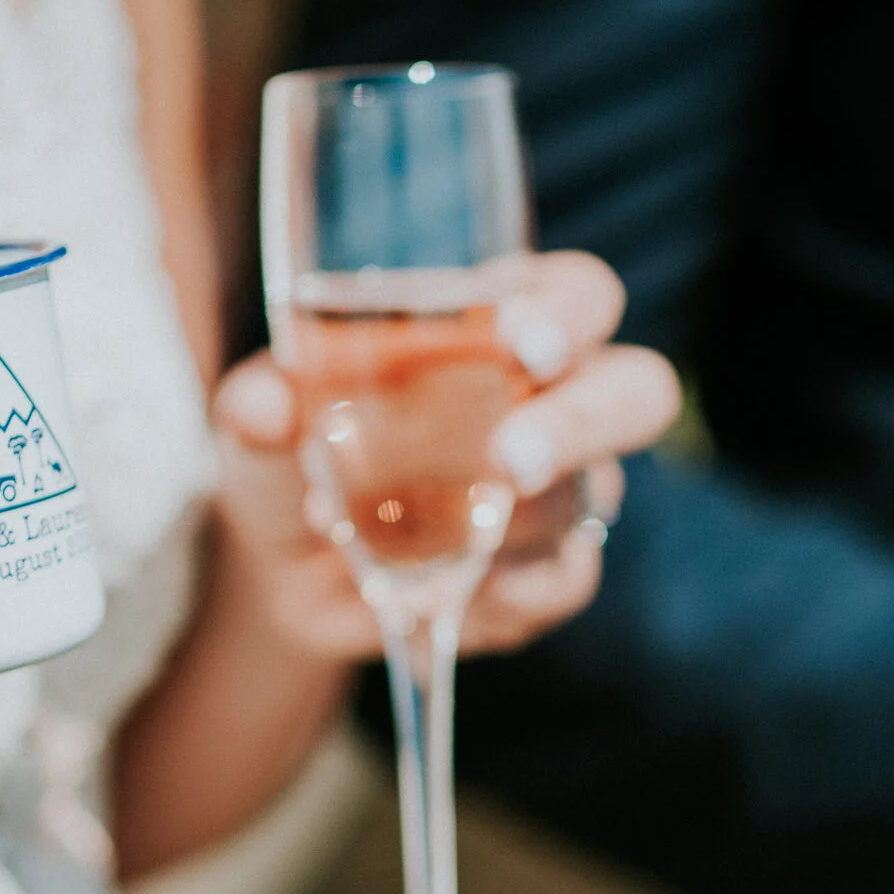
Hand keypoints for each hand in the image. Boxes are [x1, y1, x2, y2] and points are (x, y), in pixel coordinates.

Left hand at [211, 250, 682, 658]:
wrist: (285, 568)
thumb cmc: (294, 452)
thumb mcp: (257, 420)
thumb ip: (258, 402)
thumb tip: (264, 403)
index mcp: (500, 325)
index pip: (576, 296)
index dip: (564, 312)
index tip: (520, 339)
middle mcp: (554, 400)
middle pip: (637, 392)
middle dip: (583, 423)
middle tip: (512, 459)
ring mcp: (562, 492)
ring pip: (591, 497)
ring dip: (507, 523)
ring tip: (411, 543)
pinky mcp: (544, 572)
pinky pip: (565, 581)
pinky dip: (504, 593)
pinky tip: (441, 597)